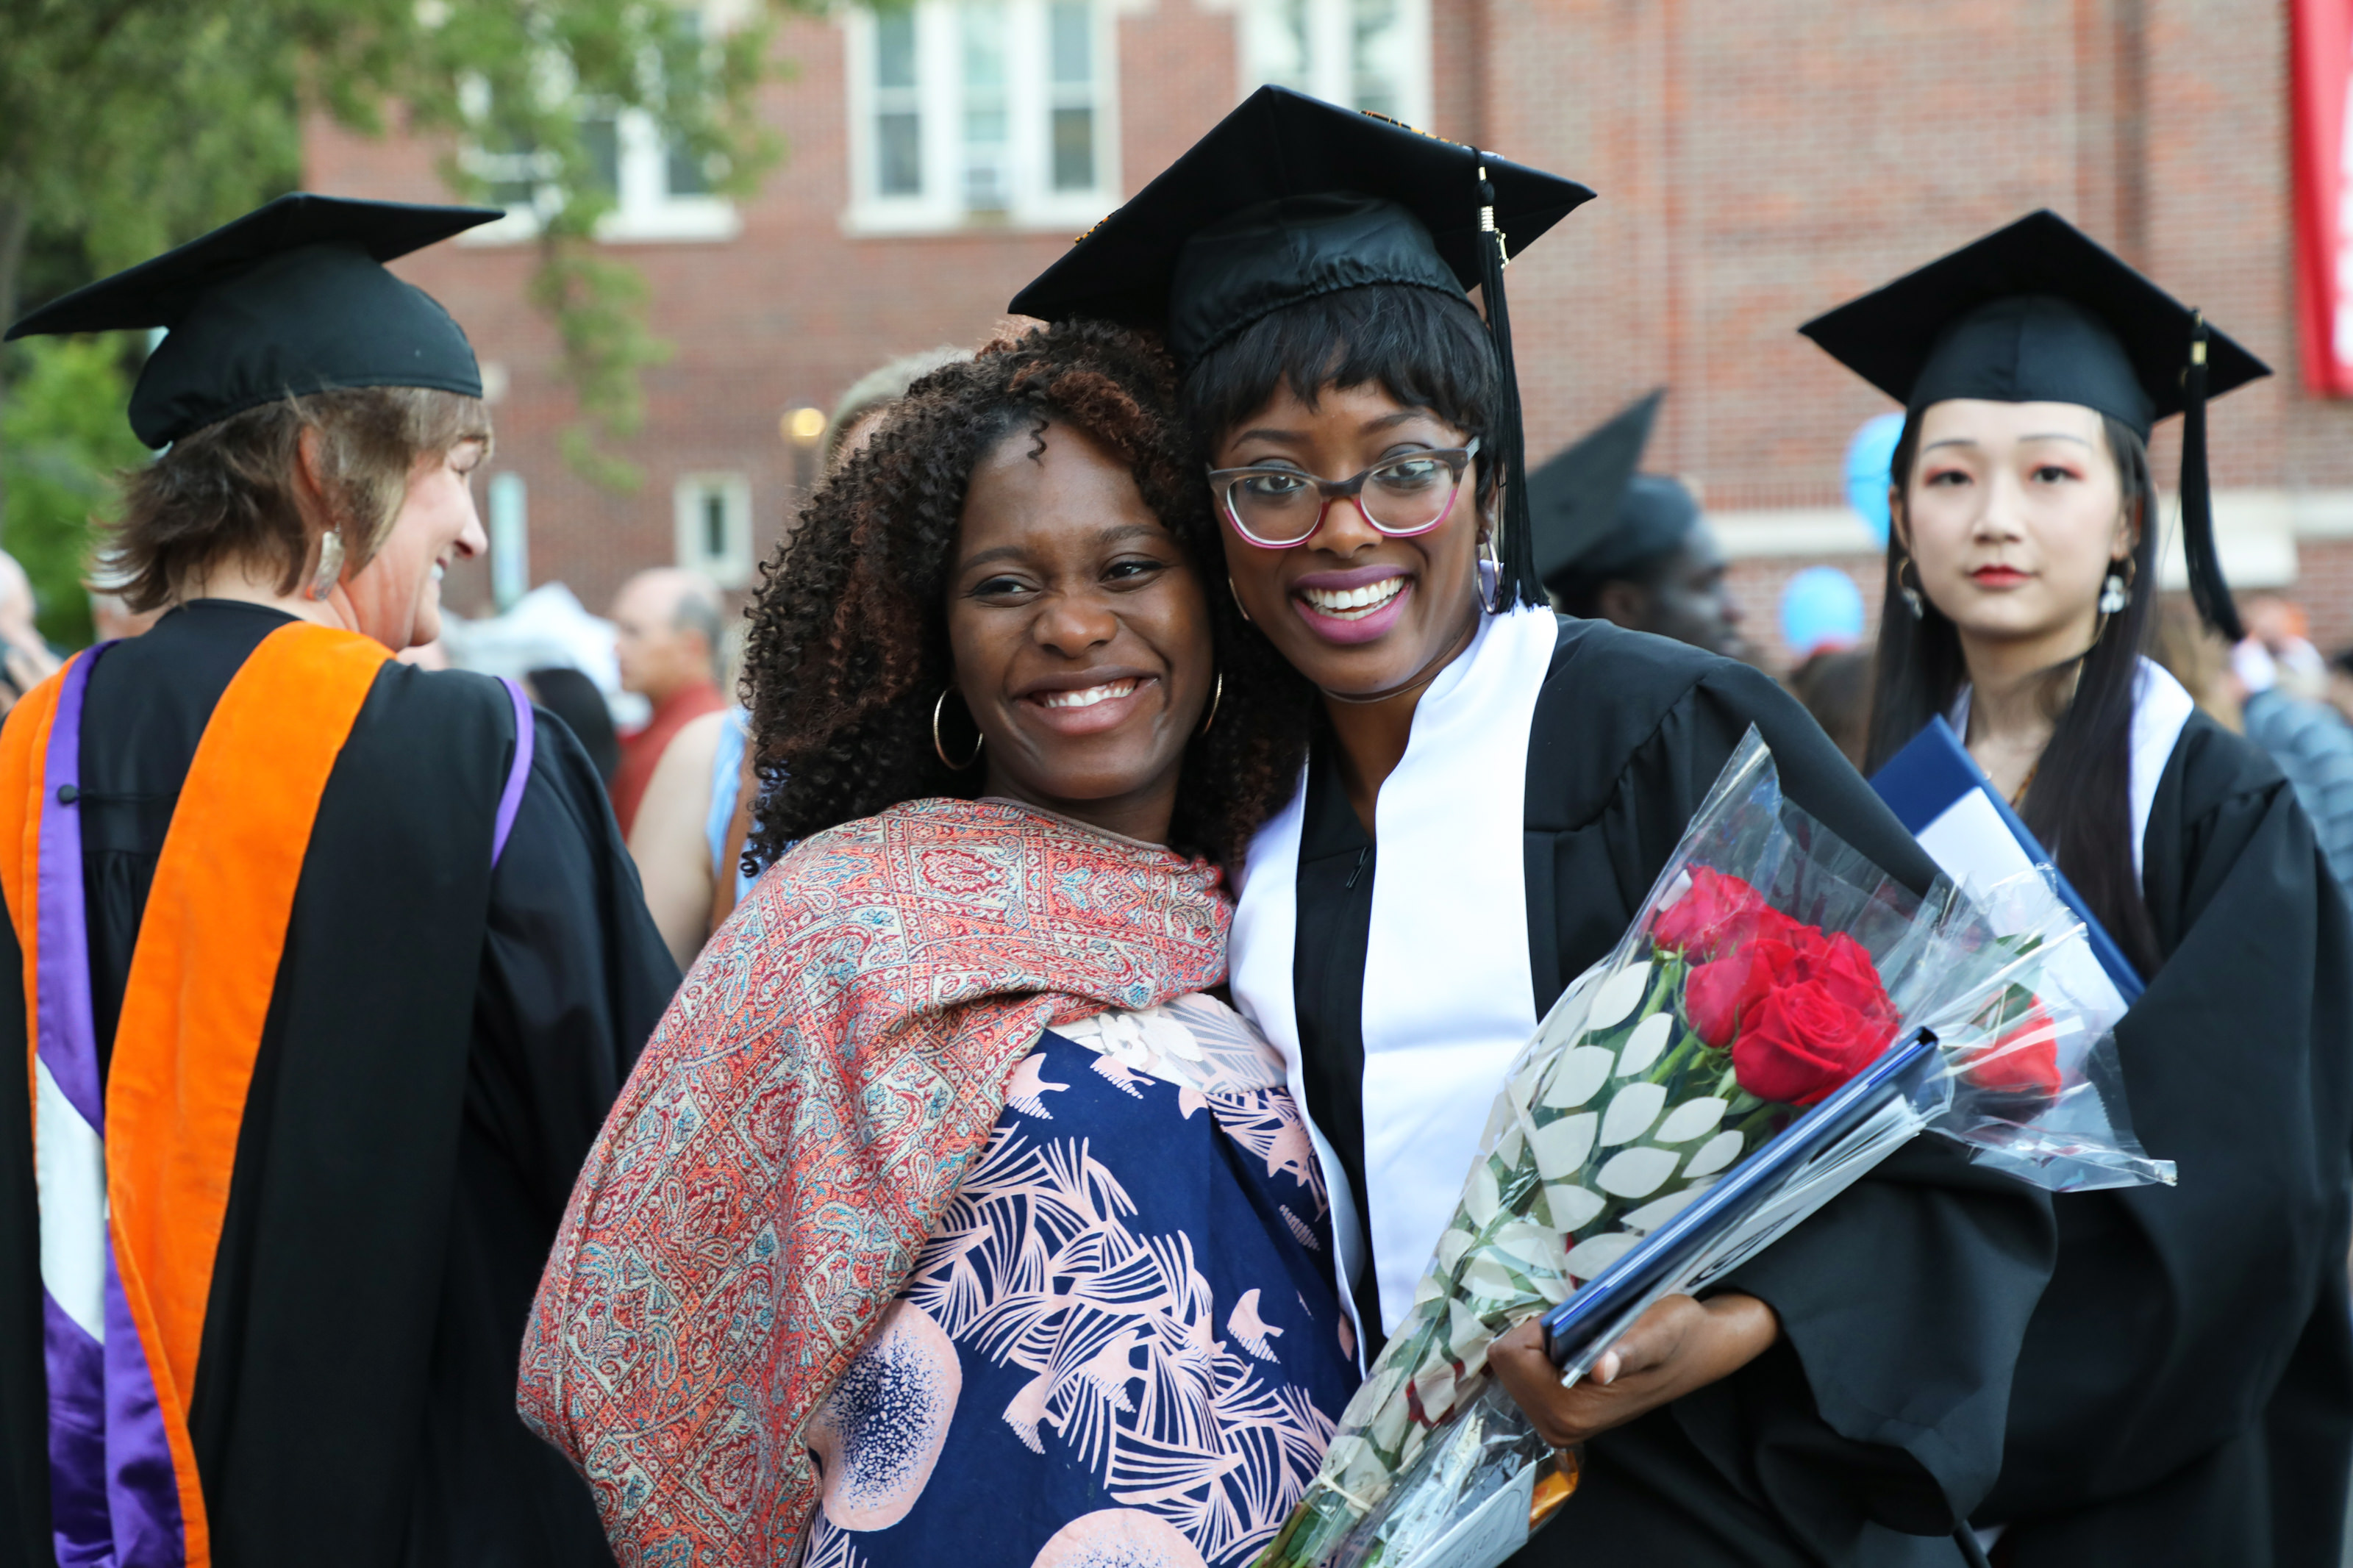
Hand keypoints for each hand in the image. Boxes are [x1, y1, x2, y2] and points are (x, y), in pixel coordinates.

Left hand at [1486, 1292, 1779, 1448]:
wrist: (1694, 1353)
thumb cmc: (1677, 1335)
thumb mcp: (1657, 1332)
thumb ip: (1628, 1351)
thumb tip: (1601, 1369)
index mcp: (1571, 1410)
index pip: (1511, 1355)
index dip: (1540, 1327)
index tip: (1577, 1322)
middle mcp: (1557, 1426)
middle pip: (1506, 1362)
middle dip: (1537, 1337)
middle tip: (1583, 1331)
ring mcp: (1555, 1424)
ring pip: (1512, 1366)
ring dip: (1541, 1345)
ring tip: (1586, 1342)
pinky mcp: (1556, 1416)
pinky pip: (1524, 1373)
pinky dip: (1544, 1355)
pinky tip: (1580, 1354)